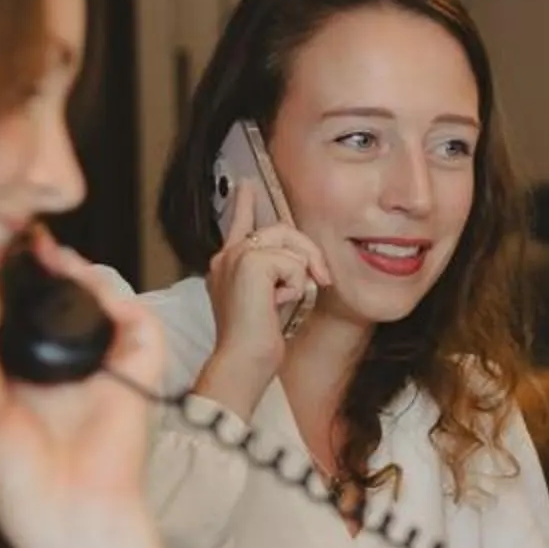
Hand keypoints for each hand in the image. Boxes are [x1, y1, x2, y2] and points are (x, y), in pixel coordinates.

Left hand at [0, 234, 170, 547]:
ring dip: (79, 271)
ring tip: (51, 254)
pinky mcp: (137, 374)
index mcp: (20, 377)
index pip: (15, 312)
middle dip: (42, 264)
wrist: (68, 524)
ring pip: (99, 299)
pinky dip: (117, 298)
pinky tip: (86, 285)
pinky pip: (137, 324)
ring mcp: (102, 367)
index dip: (4, 279)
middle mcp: (61, 365)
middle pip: (58, 297)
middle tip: (17, 233)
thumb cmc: (20, 487)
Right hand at [196, 182, 332, 421]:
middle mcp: (227, 256)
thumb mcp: (267, 302)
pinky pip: (294, 264)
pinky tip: (277, 305)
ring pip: (291, 244)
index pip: (238, 225)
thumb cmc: (256, 342)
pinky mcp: (251, 262)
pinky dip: (295, 287)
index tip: (246, 186)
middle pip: (281, 230)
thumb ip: (275, 278)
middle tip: (321, 278)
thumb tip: (301, 264)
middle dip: (308, 253)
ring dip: (301, 274)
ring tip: (286, 300)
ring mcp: (236, 256)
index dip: (243, 204)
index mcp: (227, 264)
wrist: (243, 361)